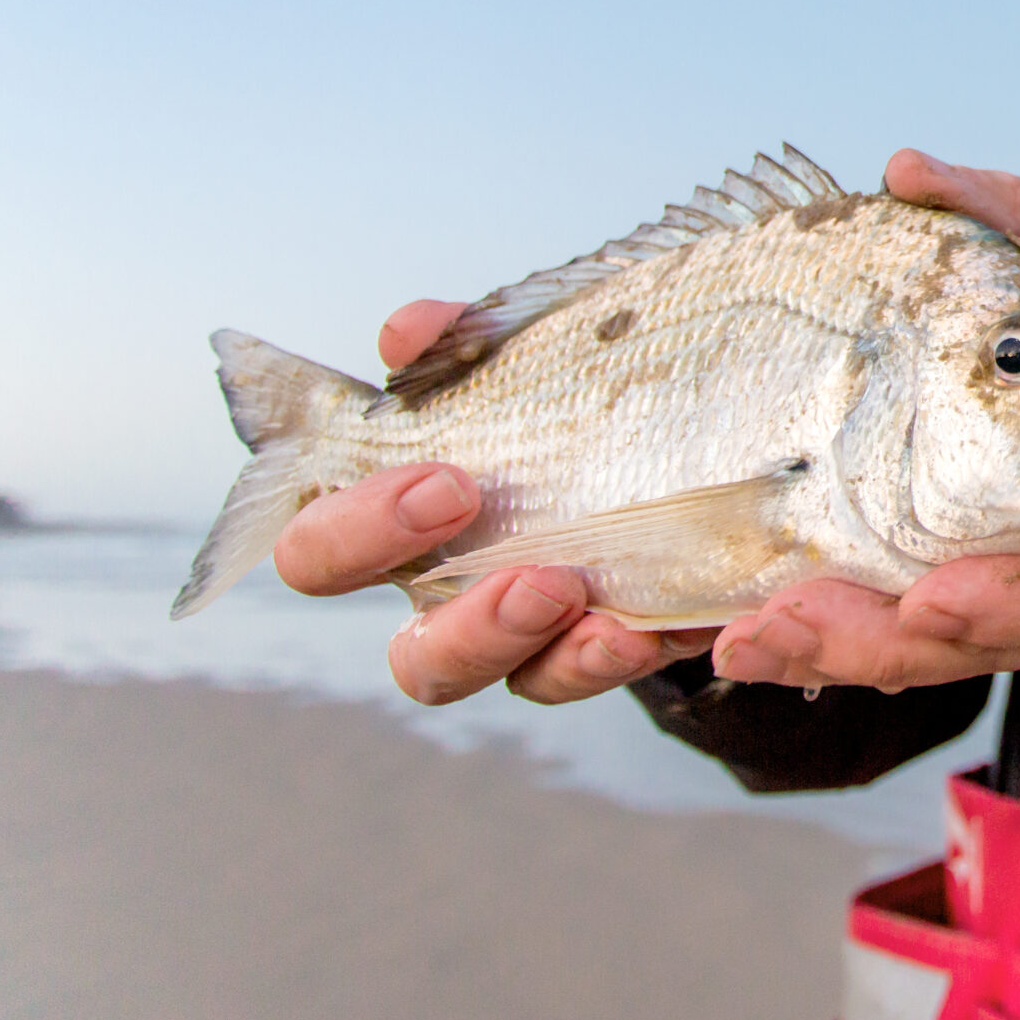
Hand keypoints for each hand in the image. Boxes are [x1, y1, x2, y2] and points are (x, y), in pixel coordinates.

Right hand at [268, 299, 715, 706]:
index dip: (361, 531)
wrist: (695, 421)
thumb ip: (463, 339)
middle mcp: (461, 594)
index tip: (448, 480)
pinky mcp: (614, 641)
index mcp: (406, 521)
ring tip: (585, 602)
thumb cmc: (571, 384)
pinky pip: (598, 674)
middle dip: (464, 625)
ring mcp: (539, 634)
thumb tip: (408, 334)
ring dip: (541, 653)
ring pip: (522, 685)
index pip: (324, 549)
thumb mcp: (525, 343)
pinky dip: (618, 655)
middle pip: (416, 661)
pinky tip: (655, 623)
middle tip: (541, 576)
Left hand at [709, 149, 1019, 693]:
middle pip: (975, 640)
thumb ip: (1011, 211)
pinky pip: (890, 625)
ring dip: (832, 653)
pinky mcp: (948, 573)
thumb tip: (907, 168)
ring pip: (923, 650)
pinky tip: (739, 630)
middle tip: (786, 628)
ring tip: (746, 640)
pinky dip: (824, 637)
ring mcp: (1002, 579)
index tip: (935, 598)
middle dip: (877, 645)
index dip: (1007, 600)